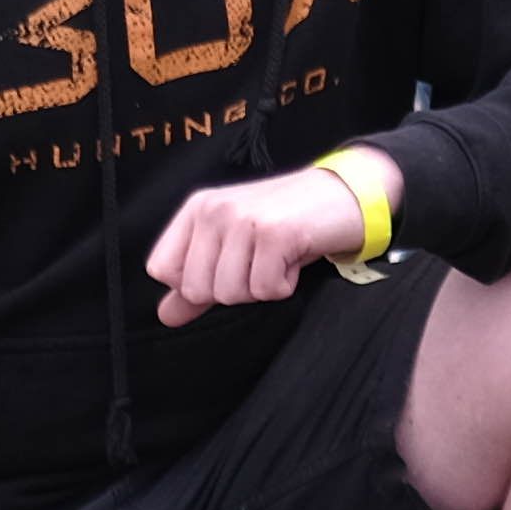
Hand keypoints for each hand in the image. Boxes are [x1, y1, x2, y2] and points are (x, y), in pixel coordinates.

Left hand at [146, 163, 373, 322]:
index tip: (230, 265)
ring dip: (262, 287)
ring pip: (230, 294)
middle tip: (261, 262)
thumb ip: (198, 280)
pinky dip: (285, 285)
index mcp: (198, 209)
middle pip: (196, 289)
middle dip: (234, 289)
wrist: (348, 193)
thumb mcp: (236, 246)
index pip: (162, 269)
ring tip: (279, 258)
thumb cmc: (290, 221)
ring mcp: (245, 220)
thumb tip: (167, 315)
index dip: (196, 283)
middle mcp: (215, 210)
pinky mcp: (276, 233)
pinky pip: (266, 289)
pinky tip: (295, 258)